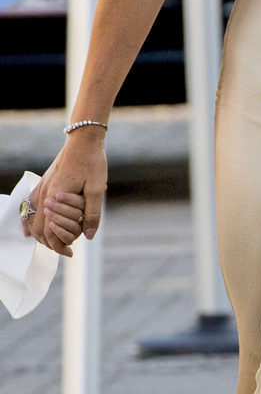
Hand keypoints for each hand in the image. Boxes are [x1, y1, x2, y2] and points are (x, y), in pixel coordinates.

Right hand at [24, 134, 107, 256]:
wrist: (82, 141)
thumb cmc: (92, 162)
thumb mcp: (97, 189)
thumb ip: (92, 214)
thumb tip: (88, 236)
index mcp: (56, 197)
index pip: (50, 231)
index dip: (59, 245)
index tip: (71, 253)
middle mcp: (44, 194)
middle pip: (39, 228)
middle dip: (50, 243)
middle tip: (65, 250)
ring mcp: (41, 188)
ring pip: (32, 219)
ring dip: (41, 233)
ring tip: (54, 242)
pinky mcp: (42, 183)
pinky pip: (30, 206)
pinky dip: (30, 220)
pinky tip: (30, 228)